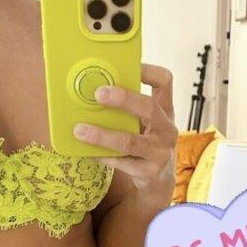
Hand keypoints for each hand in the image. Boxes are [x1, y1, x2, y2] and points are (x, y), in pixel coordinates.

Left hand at [73, 64, 177, 191]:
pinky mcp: (150, 172)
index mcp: (165, 110)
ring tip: (80, 130)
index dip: (147, 71)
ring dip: (102, 135)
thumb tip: (94, 91)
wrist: (160, 181)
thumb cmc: (146, 144)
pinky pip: (121, 162)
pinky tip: (88, 151)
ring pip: (130, 141)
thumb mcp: (146, 124)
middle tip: (98, 94)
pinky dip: (102, 156)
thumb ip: (129, 110)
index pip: (164, 82)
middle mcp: (166, 129)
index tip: (128, 65)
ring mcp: (160, 152)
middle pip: (149, 108)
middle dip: (123, 99)